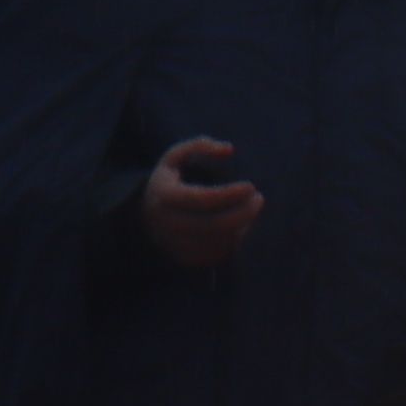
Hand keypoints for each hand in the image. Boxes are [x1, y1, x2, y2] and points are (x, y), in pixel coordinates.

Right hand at [138, 138, 260, 273]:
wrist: (145, 217)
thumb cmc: (169, 183)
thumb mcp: (174, 159)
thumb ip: (198, 146)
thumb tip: (229, 149)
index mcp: (164, 196)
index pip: (202, 199)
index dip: (230, 194)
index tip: (251, 186)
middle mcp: (168, 224)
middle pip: (215, 224)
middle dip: (244, 212)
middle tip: (259, 199)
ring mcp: (177, 244)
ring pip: (220, 240)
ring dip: (243, 225)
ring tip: (250, 209)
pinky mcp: (188, 258)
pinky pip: (220, 253)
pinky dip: (235, 239)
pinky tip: (240, 225)